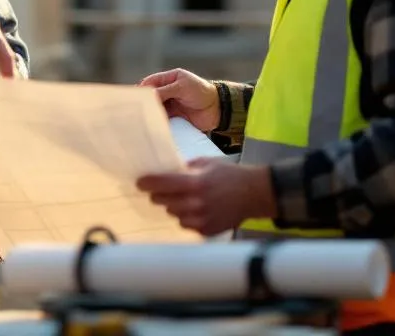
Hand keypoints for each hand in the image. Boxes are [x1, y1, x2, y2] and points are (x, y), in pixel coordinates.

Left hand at [136, 159, 276, 236]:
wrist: (254, 194)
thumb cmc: (231, 175)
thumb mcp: (208, 163)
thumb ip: (187, 167)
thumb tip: (169, 170)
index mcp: (195, 184)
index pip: (162, 184)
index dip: (148, 183)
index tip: (140, 183)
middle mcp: (196, 203)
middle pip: (164, 202)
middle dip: (160, 195)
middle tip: (161, 191)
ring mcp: (201, 219)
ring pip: (174, 215)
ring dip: (174, 207)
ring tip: (185, 200)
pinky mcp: (206, 230)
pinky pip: (187, 225)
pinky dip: (187, 218)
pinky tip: (196, 210)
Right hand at [139, 69, 219, 132]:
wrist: (219, 109)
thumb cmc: (202, 92)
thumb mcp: (182, 88)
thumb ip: (164, 91)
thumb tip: (148, 96)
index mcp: (170, 78)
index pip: (150, 82)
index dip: (143, 90)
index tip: (136, 98)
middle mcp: (168, 90)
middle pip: (151, 96)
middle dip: (145, 103)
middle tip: (137, 110)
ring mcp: (171, 103)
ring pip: (156, 108)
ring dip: (151, 112)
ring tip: (144, 119)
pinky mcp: (175, 116)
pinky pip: (163, 118)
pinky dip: (158, 121)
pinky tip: (154, 124)